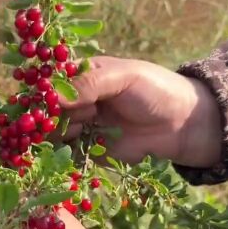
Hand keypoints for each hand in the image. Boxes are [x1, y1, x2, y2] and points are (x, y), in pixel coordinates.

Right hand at [59, 56, 221, 167]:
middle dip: (55, 113)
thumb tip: (54, 97)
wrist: (182, 125)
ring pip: (53, 131)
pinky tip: (78, 145)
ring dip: (61, 131)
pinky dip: (65, 152)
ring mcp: (81, 125)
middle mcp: (77, 100)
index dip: (45, 90)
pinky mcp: (87, 149)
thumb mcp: (124, 78)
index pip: (51, 81)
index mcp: (82, 75)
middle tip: (85, 112)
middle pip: (48, 108)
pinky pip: (66, 153)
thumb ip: (89, 85)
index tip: (51, 99)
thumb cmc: (156, 91)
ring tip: (85, 127)